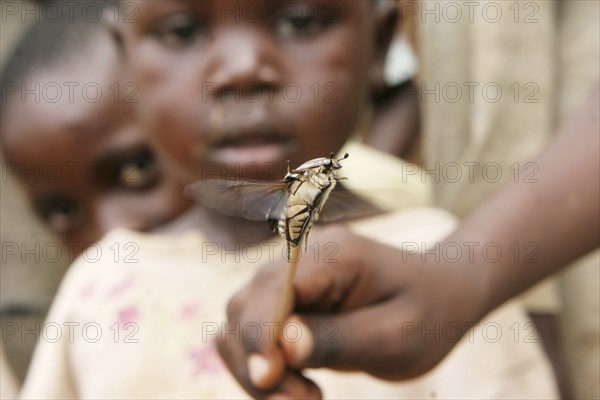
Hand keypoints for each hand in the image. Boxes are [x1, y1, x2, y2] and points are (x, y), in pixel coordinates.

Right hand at [216, 225, 487, 398]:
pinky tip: (297, 384)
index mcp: (334, 255)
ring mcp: (292, 279)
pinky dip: (263, 365)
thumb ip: (340, 338)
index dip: (259, 332)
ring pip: (240, 323)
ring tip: (304, 396)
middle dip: (258, 360)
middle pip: (245, 306)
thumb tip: (283, 346)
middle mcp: (302, 260)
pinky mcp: (289, 302)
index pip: (273, 287)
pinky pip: (254, 334)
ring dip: (257, 368)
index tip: (268, 378)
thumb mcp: (397, 335)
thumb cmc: (428, 313)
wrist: (440, 296)